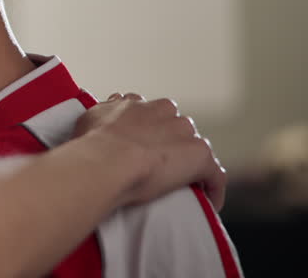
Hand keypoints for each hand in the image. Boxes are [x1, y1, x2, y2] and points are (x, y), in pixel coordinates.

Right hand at [74, 94, 225, 209]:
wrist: (107, 161)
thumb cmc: (94, 143)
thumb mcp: (92, 116)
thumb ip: (106, 109)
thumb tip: (110, 105)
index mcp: (143, 104)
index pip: (157, 113)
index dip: (154, 130)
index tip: (148, 145)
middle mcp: (166, 112)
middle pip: (179, 128)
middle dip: (174, 144)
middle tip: (161, 167)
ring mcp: (185, 133)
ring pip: (197, 148)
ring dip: (192, 164)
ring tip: (183, 187)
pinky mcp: (200, 157)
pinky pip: (214, 175)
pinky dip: (213, 188)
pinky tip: (208, 202)